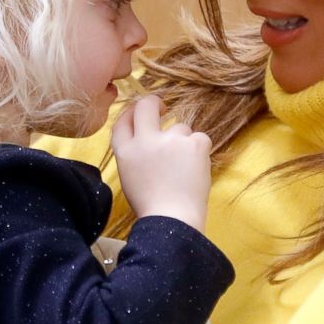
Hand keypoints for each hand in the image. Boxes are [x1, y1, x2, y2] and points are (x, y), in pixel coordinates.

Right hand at [111, 95, 211, 231]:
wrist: (173, 220)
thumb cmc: (151, 204)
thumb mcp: (129, 176)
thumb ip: (134, 152)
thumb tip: (145, 135)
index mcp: (125, 151)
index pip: (123, 119)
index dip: (133, 113)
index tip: (141, 115)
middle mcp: (145, 140)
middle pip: (147, 105)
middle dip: (155, 103)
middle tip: (163, 109)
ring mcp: (171, 139)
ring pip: (180, 127)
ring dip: (182, 142)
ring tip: (182, 169)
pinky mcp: (195, 143)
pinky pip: (199, 138)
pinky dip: (199, 151)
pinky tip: (195, 169)